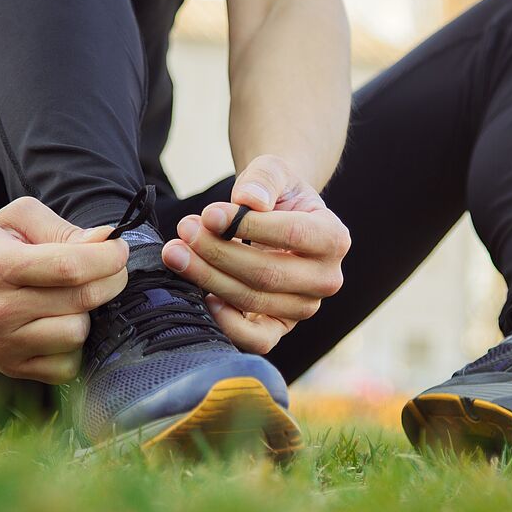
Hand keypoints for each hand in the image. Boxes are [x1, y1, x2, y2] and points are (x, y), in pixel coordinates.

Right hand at [0, 197, 128, 382]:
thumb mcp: (14, 221)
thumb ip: (61, 228)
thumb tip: (105, 241)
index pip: (69, 266)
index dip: (107, 257)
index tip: (118, 250)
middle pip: (82, 300)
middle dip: (110, 280)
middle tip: (110, 269)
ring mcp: (4, 344)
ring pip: (77, 334)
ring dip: (86, 314)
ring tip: (72, 300)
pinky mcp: (11, 368)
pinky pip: (66, 366)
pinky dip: (73, 347)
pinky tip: (60, 325)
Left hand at [161, 155, 349, 353]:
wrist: (277, 220)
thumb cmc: (276, 196)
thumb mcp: (275, 173)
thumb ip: (264, 180)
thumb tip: (249, 199)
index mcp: (334, 238)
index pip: (292, 235)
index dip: (247, 226)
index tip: (209, 214)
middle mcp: (326, 279)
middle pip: (267, 273)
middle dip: (218, 252)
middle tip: (185, 231)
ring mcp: (304, 308)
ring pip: (254, 301)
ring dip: (209, 278)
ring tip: (177, 253)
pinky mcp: (280, 328)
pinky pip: (256, 339)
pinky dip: (227, 322)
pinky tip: (203, 296)